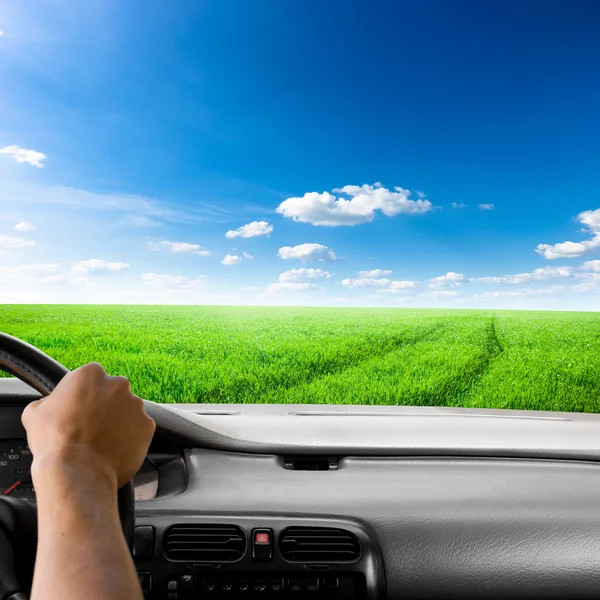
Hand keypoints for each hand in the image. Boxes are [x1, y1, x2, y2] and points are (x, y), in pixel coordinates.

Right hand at [22, 363, 154, 489]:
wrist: (76, 471)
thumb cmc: (54, 441)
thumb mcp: (35, 412)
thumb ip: (49, 400)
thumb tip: (50, 403)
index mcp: (91, 374)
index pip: (90, 379)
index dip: (83, 396)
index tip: (78, 410)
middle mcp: (119, 384)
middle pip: (113, 393)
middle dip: (104, 407)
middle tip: (91, 427)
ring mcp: (136, 405)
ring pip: (128, 411)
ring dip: (118, 422)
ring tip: (102, 441)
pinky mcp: (148, 425)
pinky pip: (139, 430)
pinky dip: (130, 438)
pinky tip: (114, 449)